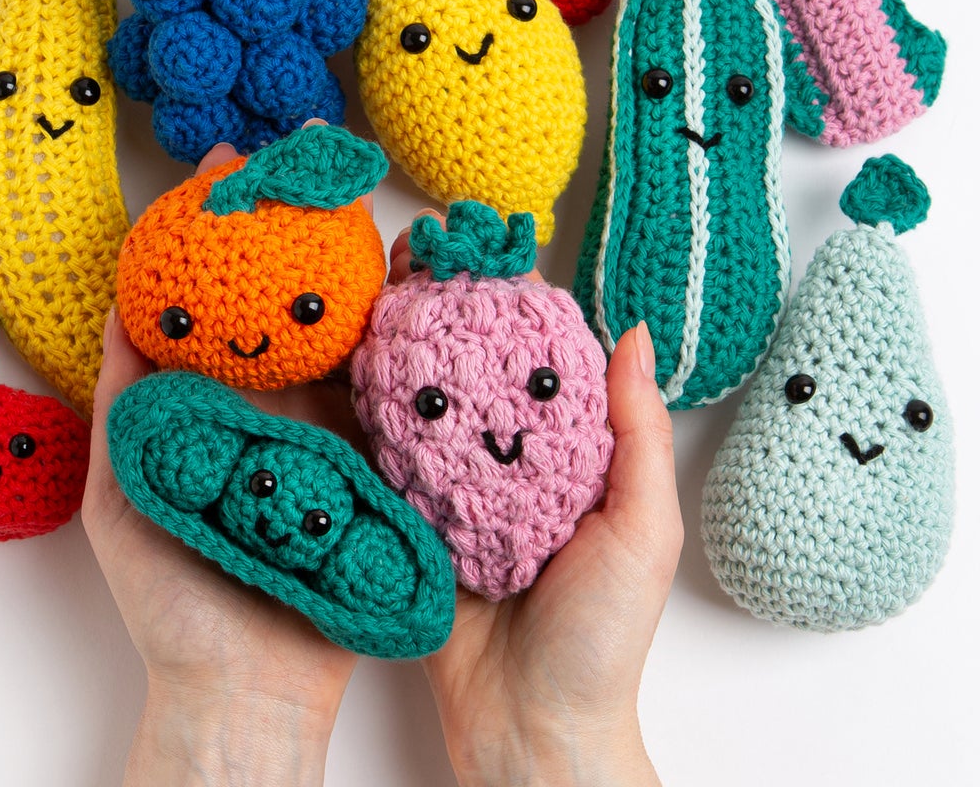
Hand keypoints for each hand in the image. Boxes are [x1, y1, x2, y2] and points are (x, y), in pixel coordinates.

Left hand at [82, 138, 359, 786]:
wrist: (248, 691)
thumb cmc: (172, 595)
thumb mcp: (125, 491)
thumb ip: (126, 399)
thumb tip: (122, 305)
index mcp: (212, 401)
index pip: (220, 295)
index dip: (221, 226)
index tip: (228, 161)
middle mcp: (272, 402)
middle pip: (289, 294)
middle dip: (299, 221)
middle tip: (314, 150)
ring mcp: (328, 428)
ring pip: (345, 328)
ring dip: (355, 262)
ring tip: (365, 196)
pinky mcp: (375, 460)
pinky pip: (389, 389)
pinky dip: (400, 336)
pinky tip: (412, 283)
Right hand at [389, 220, 682, 786]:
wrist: (530, 731)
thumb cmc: (603, 637)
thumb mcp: (641, 529)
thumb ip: (636, 433)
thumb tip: (636, 332)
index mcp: (566, 451)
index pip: (537, 359)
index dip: (512, 303)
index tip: (480, 248)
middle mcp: (506, 459)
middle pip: (472, 370)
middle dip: (443, 313)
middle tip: (410, 259)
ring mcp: (452, 487)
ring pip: (422, 404)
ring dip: (397, 351)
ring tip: (368, 294)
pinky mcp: (406, 520)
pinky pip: (383, 459)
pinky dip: (364, 415)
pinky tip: (338, 368)